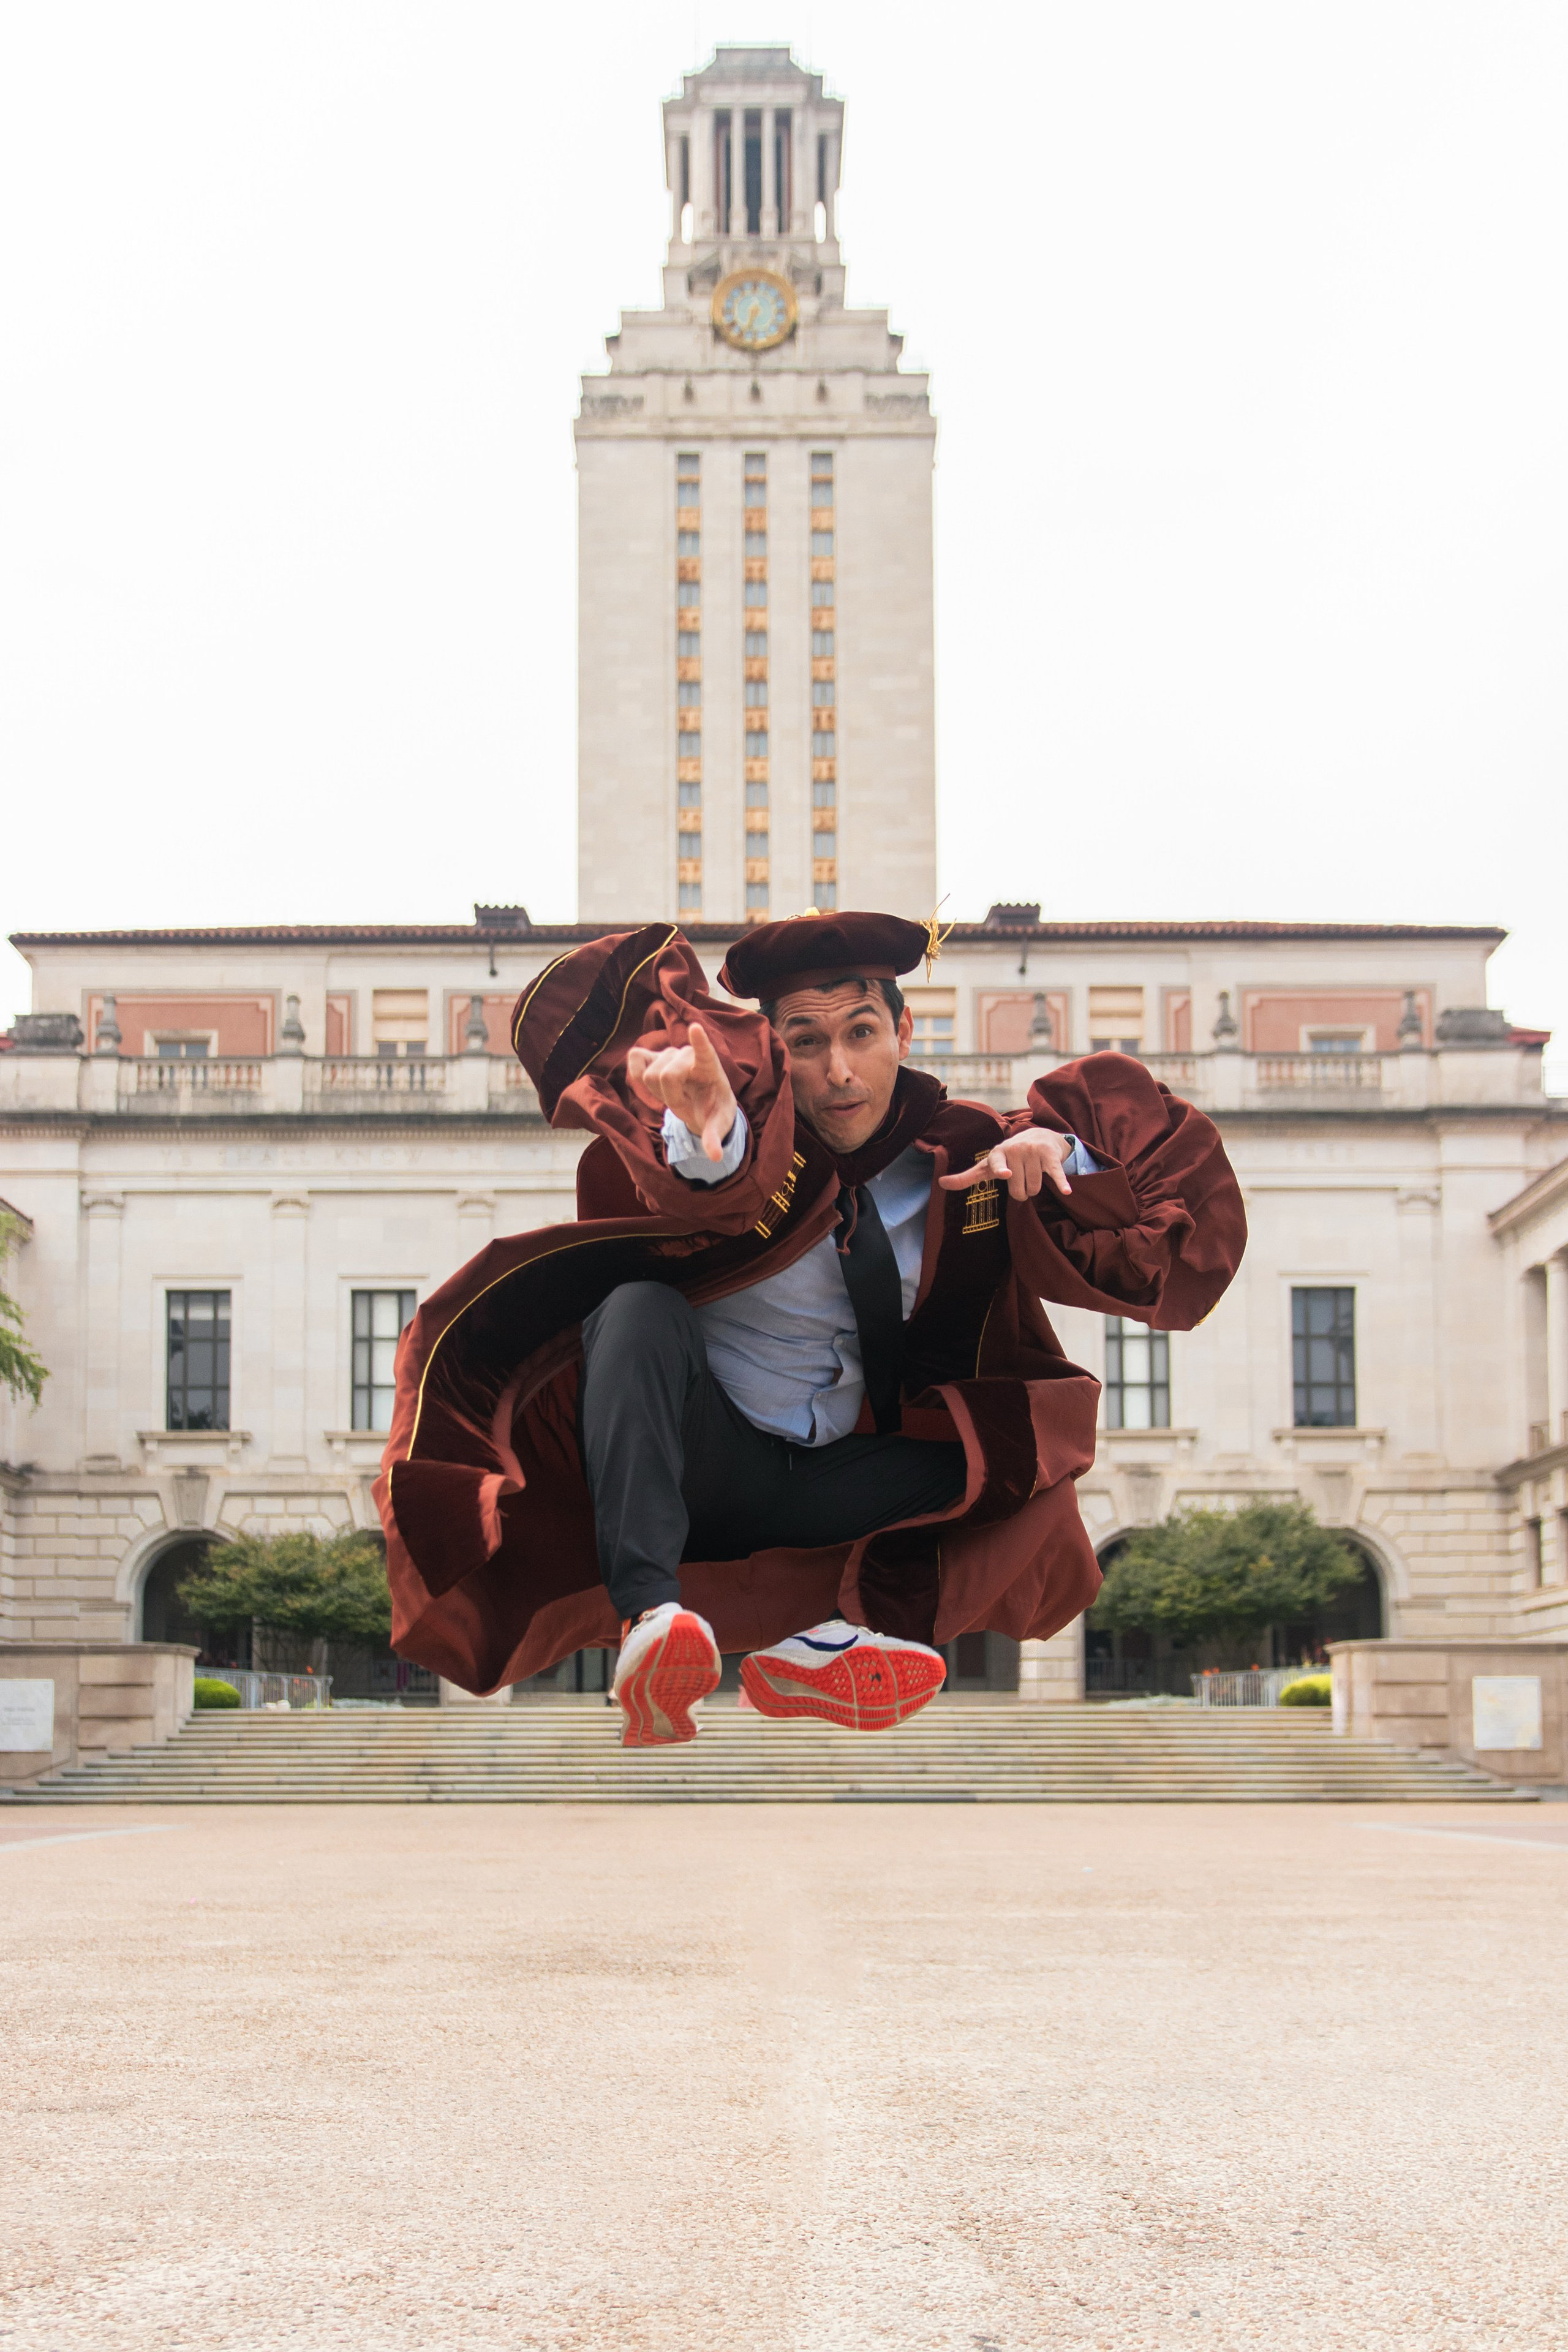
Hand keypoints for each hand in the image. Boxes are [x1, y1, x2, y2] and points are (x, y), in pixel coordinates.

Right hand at [627, 1022, 738, 1164]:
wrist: (705, 1099)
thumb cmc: (714, 1110)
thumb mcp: (718, 1124)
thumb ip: (714, 1137)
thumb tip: (716, 1157)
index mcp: (710, 1068)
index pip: (705, 1052)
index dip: (699, 1041)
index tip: (695, 1028)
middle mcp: (689, 1055)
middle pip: (666, 1074)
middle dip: (670, 1095)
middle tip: (682, 1102)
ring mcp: (671, 1054)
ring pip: (650, 1073)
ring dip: (658, 1090)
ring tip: (674, 1093)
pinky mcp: (654, 1055)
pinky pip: (635, 1057)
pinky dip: (635, 1070)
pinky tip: (648, 1082)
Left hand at [938, 1127, 1073, 1201]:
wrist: (1040, 1137)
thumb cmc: (1009, 1157)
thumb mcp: (988, 1165)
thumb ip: (966, 1177)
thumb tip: (940, 1184)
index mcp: (998, 1153)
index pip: (997, 1163)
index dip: (1001, 1169)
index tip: (1006, 1173)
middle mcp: (1015, 1149)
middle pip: (1018, 1190)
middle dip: (1021, 1192)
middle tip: (1020, 1179)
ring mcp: (1034, 1152)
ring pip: (1034, 1189)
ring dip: (1035, 1190)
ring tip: (1032, 1175)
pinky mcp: (1051, 1157)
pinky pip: (1055, 1175)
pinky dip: (1061, 1183)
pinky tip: (1067, 1191)